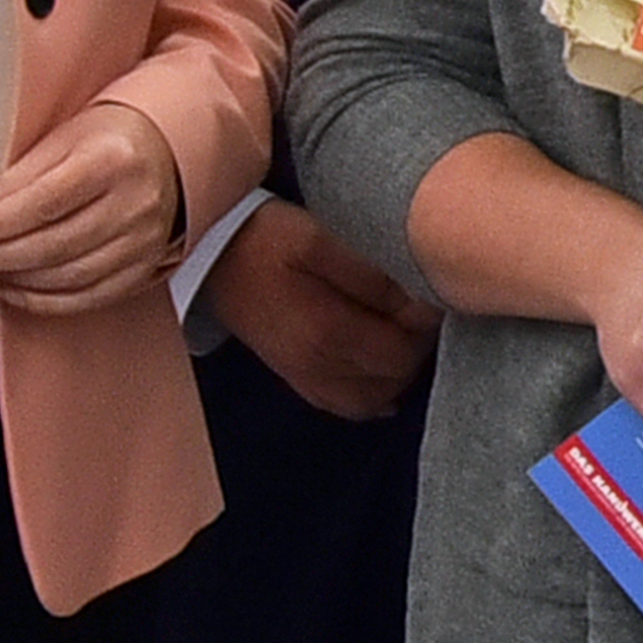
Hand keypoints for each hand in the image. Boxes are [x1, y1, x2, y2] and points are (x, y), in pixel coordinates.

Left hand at [0, 100, 190, 311]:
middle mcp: (135, 202)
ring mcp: (145, 238)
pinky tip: (19, 290)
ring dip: (18, 281)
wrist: (170, 150)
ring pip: (70, 276)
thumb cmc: (110, 139)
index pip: (40, 204)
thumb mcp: (58, 144)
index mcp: (111, 161)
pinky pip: (91, 296)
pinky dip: (48, 301)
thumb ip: (9, 184)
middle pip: (53, 245)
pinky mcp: (147, 264)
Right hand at [211, 193, 436, 421]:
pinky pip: (351, 403)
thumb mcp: (323, 240)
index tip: (431, 288)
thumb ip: (374, 276)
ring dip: (401, 368)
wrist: (212, 256)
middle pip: (398, 374)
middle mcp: (319, 368)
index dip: (428, 321)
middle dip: (419, 342)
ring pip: (379, 396)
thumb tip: (422, 303)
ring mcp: (307, 379)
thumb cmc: (270, 240)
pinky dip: (376, 389)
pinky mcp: (299, 380)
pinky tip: (385, 362)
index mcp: (327, 333)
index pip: (407, 347)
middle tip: (421, 305)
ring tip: (403, 327)